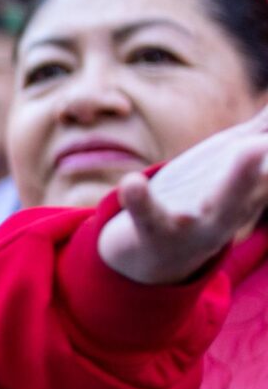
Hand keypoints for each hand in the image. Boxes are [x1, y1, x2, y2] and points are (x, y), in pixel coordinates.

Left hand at [97, 106, 267, 283]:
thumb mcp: (235, 161)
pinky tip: (132, 182)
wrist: (157, 258)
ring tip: (245, 148)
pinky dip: (140, 201)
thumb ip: (261, 130)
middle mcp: (237, 207)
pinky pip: (150, 217)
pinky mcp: (156, 230)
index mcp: (258, 186)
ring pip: (222, 205)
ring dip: (237, 181)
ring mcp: (199, 223)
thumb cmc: (204, 196)